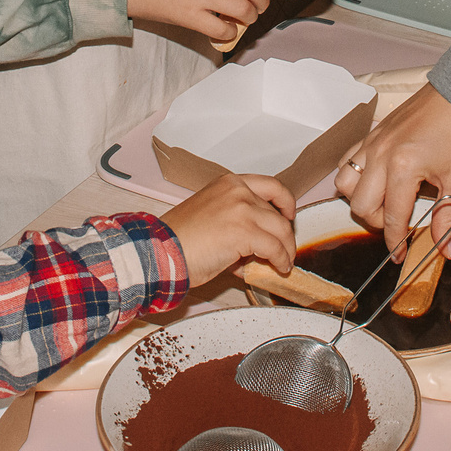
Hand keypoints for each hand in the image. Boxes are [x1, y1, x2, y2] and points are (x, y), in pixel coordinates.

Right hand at [162, 172, 297, 282]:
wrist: (161, 251)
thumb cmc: (177, 240)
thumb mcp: (211, 217)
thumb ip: (237, 222)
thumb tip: (256, 244)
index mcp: (228, 183)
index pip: (270, 185)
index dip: (285, 201)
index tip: (289, 214)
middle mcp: (237, 190)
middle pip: (277, 211)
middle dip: (284, 234)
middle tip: (284, 250)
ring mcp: (242, 209)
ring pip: (281, 229)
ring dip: (286, 249)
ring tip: (283, 263)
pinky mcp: (245, 231)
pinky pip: (275, 247)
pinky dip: (280, 259)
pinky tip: (277, 267)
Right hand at [334, 85, 450, 254]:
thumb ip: (447, 218)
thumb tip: (445, 251)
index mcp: (403, 169)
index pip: (392, 217)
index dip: (396, 242)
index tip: (399, 256)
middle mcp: (380, 156)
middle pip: (360, 205)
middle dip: (377, 222)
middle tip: (397, 223)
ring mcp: (371, 143)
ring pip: (344, 183)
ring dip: (360, 199)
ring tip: (383, 201)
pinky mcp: (370, 135)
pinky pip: (346, 161)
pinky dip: (354, 176)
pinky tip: (374, 180)